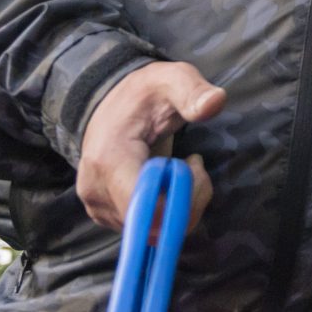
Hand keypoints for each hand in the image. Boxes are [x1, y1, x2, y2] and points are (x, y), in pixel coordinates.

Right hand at [76, 61, 224, 231]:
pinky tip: (165, 182)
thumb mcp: (171, 79)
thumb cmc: (145, 94)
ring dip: (179, 206)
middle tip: (193, 164)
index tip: (193, 163)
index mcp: (109, 160)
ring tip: (179, 167)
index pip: (146, 207)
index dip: (182, 198)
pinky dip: (166, 212)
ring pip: (153, 232)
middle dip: (187, 201)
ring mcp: (98, 207)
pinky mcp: (105, 216)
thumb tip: (214, 102)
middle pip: (154, 226)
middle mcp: (97, 191)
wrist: (109, 106)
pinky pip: (146, 230)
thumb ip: (192, 90)